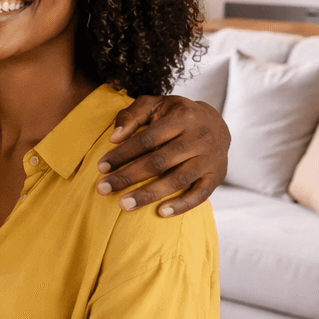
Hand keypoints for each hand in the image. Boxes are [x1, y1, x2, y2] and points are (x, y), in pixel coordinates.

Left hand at [97, 95, 229, 216]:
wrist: (217, 124)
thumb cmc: (177, 116)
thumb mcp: (155, 105)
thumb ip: (132, 115)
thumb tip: (114, 138)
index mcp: (182, 117)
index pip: (148, 138)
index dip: (123, 153)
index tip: (101, 167)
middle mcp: (199, 137)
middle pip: (159, 161)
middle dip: (129, 176)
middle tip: (103, 189)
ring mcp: (210, 158)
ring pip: (177, 180)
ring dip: (149, 194)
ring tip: (124, 205)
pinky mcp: (217, 176)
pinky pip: (200, 195)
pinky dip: (181, 205)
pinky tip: (160, 212)